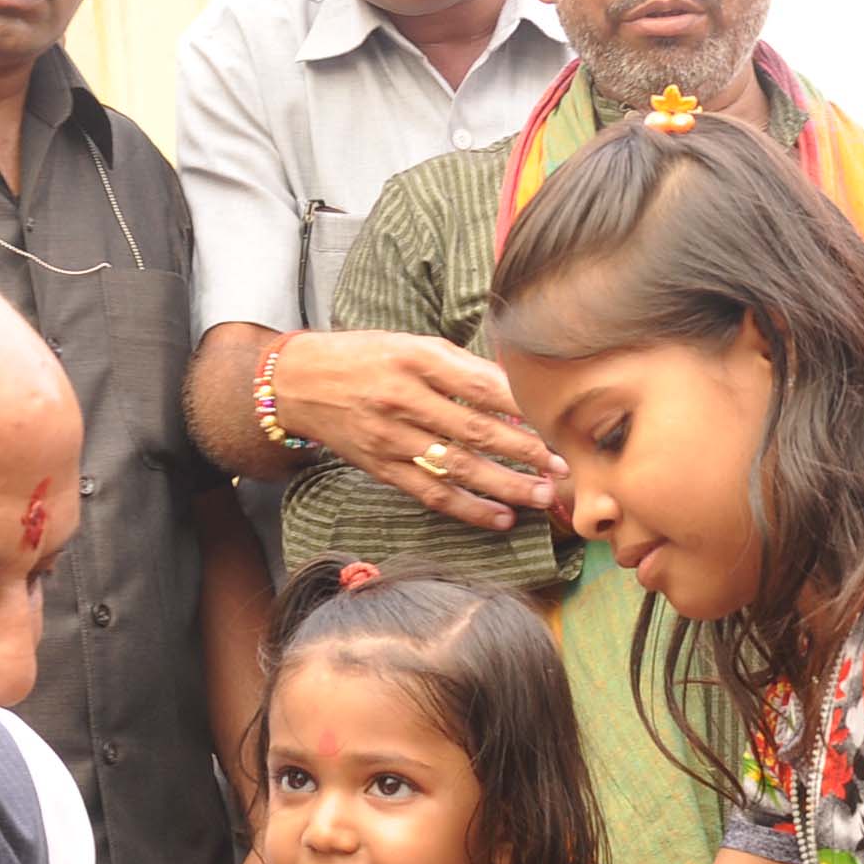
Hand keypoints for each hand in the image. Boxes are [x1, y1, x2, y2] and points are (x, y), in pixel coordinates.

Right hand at [274, 329, 563, 530]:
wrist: (300, 382)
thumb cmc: (367, 358)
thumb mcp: (412, 345)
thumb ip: (461, 367)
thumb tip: (517, 390)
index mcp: (416, 358)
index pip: (480, 385)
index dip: (522, 406)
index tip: (555, 420)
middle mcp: (403, 398)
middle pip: (475, 430)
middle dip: (525, 452)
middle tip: (562, 467)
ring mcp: (391, 437)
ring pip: (458, 467)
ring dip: (505, 486)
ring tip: (542, 496)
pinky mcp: (382, 468)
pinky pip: (432, 493)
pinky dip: (469, 509)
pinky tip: (501, 518)